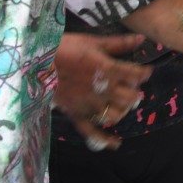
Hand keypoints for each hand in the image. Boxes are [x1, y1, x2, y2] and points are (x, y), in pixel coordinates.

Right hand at [53, 32, 150, 150]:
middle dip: (135, 93)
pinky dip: (104, 140)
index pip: (135, 75)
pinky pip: (91, 132)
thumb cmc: (65, 48)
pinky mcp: (76, 114)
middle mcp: (101, 90)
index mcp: (107, 69)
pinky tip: (116, 143)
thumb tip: (141, 39)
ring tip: (123, 104)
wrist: (36, 63)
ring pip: (114, 114)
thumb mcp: (93, 41)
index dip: (143, 74)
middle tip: (133, 89)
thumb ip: (119, 43)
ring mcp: (89, 105)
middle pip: (129, 98)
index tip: (145, 72)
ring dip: (123, 110)